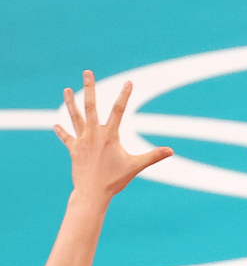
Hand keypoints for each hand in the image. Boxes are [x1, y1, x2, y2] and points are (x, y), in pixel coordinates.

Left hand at [55, 70, 172, 200]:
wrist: (92, 192)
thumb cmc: (115, 180)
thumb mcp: (136, 166)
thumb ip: (153, 156)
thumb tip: (171, 150)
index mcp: (109, 136)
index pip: (119, 110)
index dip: (125, 95)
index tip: (129, 82)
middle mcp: (93, 134)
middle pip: (91, 106)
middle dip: (90, 88)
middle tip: (87, 72)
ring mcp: (82, 141)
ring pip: (75, 117)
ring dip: (70, 103)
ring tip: (67, 89)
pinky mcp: (74, 150)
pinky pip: (67, 138)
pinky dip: (62, 131)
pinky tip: (56, 124)